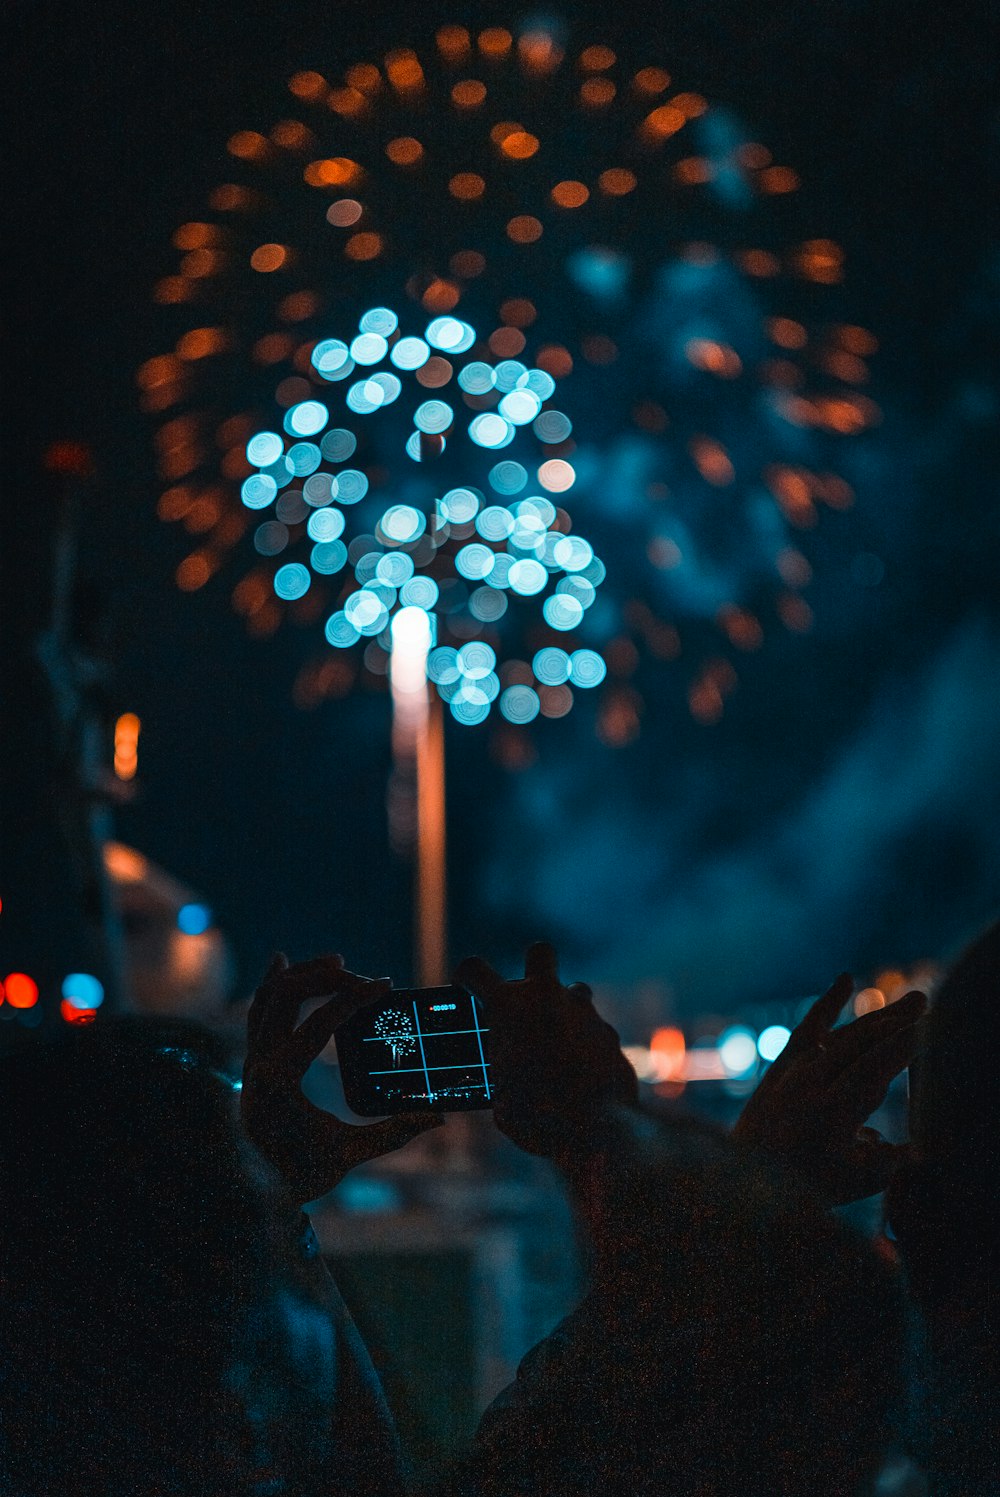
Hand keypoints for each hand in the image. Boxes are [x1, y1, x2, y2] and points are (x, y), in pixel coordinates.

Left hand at [242, 953, 442, 1204]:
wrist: (250, 1193)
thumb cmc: (299, 1176)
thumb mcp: (347, 1155)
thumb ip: (392, 1133)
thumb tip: (437, 1116)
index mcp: (279, 1081)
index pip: (318, 1024)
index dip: (353, 998)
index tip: (385, 984)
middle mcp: (257, 1062)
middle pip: (288, 995)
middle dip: (329, 978)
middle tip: (365, 979)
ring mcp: (249, 1058)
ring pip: (269, 996)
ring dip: (302, 974)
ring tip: (337, 962)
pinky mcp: (250, 1059)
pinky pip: (256, 1010)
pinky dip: (271, 984)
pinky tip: (284, 962)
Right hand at [455, 942, 636, 1162]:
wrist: (597, 1131)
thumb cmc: (538, 1118)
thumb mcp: (502, 1098)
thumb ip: (502, 1073)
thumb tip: (507, 1075)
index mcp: (507, 1009)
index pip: (474, 968)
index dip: (467, 976)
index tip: (467, 988)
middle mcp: (546, 999)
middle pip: (539, 953)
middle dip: (534, 967)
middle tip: (529, 996)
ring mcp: (582, 1012)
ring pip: (575, 991)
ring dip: (566, 1009)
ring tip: (559, 1042)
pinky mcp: (609, 1032)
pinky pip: (595, 1029)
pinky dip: (588, 1044)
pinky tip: (584, 1071)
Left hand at [732, 973, 925, 1204]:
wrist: (746, 1180)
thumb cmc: (810, 1186)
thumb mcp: (856, 1181)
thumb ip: (892, 1161)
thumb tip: (927, 1147)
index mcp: (831, 1114)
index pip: (872, 1070)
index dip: (900, 1048)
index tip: (926, 1031)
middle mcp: (809, 1086)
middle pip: (858, 1044)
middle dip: (894, 1022)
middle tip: (925, 1001)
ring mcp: (793, 1073)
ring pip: (840, 1036)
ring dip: (876, 1017)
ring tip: (911, 1002)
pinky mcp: (781, 1067)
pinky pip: (806, 1030)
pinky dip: (826, 1005)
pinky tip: (845, 979)